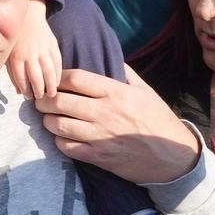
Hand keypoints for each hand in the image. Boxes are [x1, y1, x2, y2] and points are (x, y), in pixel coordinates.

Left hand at [6, 1, 61, 98]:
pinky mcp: (52, 44)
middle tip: (41, 98)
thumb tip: (19, 92)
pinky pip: (58, 62)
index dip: (26, 91)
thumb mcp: (8, 54)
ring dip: (51, 85)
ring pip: (49, 71)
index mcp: (16, 56)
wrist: (28, 15)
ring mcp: (42, 48)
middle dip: (39, 91)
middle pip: (37, 78)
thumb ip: (12, 73)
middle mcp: (30, 53)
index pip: (22, 79)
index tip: (28, 97)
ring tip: (52, 94)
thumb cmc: (15, 38)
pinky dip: (59, 73)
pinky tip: (57, 81)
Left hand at [34, 66, 202, 186]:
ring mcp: (100, 136)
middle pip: (60, 101)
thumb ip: (125, 73)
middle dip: (45, 99)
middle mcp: (104, 112)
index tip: (54, 79)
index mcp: (115, 92)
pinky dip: (60, 141)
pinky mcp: (98, 157)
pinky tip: (62, 136)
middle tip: (41, 100)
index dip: (58, 77)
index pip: (75, 78)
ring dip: (48, 120)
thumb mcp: (145, 90)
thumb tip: (109, 57)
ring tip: (48, 117)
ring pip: (59, 125)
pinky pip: (68, 148)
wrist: (173, 156)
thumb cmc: (158, 119)